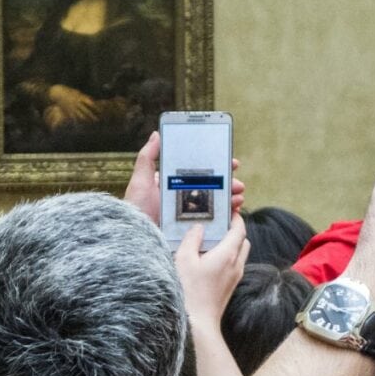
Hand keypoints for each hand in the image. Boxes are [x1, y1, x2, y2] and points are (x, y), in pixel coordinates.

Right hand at [48, 84, 98, 122]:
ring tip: (91, 123)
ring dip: (86, 120)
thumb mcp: (78, 93)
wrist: (58, 93)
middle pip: (86, 111)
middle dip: (92, 116)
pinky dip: (78, 121)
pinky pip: (73, 118)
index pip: (90, 103)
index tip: (101, 110)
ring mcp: (72, 108)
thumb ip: (84, 97)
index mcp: (80, 97)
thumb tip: (92, 101)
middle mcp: (76, 103)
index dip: (96, 107)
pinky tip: (81, 125)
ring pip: (80, 115)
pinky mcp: (68, 111)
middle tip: (98, 120)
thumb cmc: (69, 92)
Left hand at [124, 131, 245, 224]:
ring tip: (238, 197)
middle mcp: (183, 200)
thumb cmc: (136, 211)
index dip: (217, 168)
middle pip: (212, 189)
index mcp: (174, 186)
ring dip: (231, 199)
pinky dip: (227, 218)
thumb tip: (157, 134)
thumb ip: (147, 158)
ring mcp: (190, 216)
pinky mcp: (194, 232)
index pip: (199, 174)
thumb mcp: (140, 182)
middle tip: (237, 183)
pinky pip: (215, 223)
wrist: (137, 240)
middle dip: (228, 184)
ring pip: (216, 205)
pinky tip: (234, 213)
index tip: (231, 163)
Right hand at [175, 214, 249, 327]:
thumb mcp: (183, 259)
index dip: (236, 218)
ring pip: (239, 254)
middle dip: (234, 231)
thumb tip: (198, 228)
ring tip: (211, 242)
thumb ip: (191, 239)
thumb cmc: (189, 291)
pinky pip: (233, 266)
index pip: (239, 229)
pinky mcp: (229, 288)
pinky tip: (208, 261)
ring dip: (230, 245)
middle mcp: (236, 265)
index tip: (228, 211)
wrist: (197, 323)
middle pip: (243, 241)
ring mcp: (234, 278)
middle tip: (218, 225)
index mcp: (228, 254)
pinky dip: (226, 258)